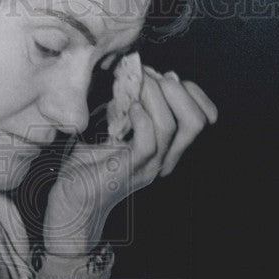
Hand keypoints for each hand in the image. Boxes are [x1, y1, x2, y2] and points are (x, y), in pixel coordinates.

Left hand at [44, 68, 217, 252]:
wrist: (71, 204)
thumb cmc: (87, 165)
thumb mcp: (111, 127)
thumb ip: (126, 104)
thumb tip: (133, 74)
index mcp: (167, 148)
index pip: (206, 118)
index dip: (192, 91)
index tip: (163, 76)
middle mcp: (165, 159)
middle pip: (199, 121)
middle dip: (177, 90)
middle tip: (149, 77)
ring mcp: (149, 167)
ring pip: (173, 126)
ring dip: (154, 96)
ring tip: (134, 88)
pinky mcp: (130, 171)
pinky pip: (149, 142)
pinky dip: (140, 117)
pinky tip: (126, 109)